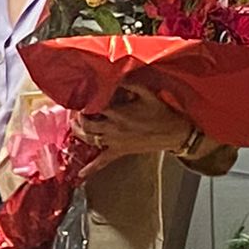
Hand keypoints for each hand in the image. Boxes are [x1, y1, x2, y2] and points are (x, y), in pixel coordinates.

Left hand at [74, 85, 191, 172]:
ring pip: (90, 139)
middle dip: (78, 118)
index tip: (81, 96)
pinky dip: (91, 168)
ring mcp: (115, 142)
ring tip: (75, 127)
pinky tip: (81, 173)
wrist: (173, 133)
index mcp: (118, 113)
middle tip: (75, 112)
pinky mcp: (120, 152)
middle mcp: (113, 128)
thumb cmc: (161, 112)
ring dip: (79, 134)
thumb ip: (130, 83)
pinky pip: (103, 161)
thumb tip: (115, 75)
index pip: (93, 106)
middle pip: (87, 125)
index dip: (85, 102)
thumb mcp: (147, 93)